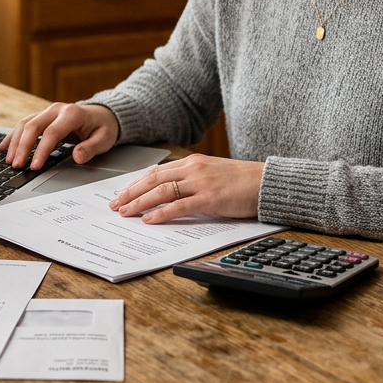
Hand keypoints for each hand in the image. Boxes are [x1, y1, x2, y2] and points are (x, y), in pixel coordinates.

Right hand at [0, 102, 118, 169]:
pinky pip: (24, 124)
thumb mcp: (104, 139)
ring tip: (9, 160)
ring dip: (15, 142)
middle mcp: (57, 109)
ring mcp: (48, 111)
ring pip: (25, 124)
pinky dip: (13, 136)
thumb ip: (91, 148)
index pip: (52, 132)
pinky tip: (3, 147)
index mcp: (72, 113)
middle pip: (33, 126)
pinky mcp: (42, 116)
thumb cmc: (103, 127)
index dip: (41, 150)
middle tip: (17, 165)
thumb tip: (77, 157)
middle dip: (22, 147)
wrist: (103, 114)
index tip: (35, 166)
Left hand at [108, 154, 263, 223]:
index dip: (136, 183)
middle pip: (153, 179)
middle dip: (130, 192)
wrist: (267, 182)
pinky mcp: (210, 198)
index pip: (156, 172)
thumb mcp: (212, 173)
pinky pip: (179, 206)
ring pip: (161, 191)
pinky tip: (149, 219)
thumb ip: (192, 179)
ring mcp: (200, 183)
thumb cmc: (242, 181)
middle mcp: (193, 169)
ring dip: (139, 202)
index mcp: (192, 162)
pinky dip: (161, 213)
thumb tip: (171, 192)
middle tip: (115, 204)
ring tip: (125, 212)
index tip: (122, 192)